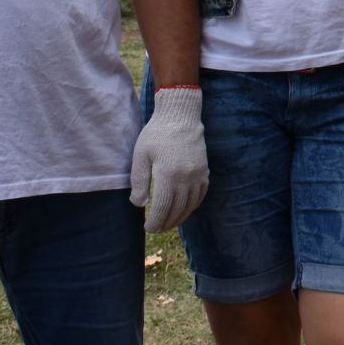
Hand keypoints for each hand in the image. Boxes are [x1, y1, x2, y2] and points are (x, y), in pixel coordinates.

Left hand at [130, 86, 209, 232]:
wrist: (180, 115)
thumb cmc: (156, 134)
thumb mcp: (141, 155)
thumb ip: (139, 182)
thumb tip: (139, 204)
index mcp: (168, 175)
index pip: (163, 208)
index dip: (155, 222)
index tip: (148, 228)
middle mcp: (186, 177)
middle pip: (177, 210)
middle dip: (166, 223)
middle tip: (156, 229)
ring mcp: (198, 174)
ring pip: (191, 205)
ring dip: (180, 218)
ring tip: (169, 224)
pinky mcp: (204, 170)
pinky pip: (201, 194)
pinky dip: (193, 205)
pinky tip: (185, 209)